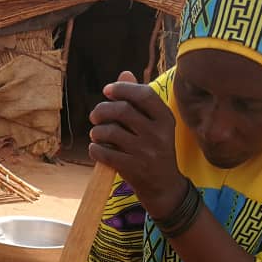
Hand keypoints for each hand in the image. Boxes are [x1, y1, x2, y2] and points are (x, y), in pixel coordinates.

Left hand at [88, 70, 188, 219]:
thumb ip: (139, 101)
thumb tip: (124, 73)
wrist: (164, 187)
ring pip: (111, 132)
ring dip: (97, 131)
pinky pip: (105, 153)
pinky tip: (96, 148)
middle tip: (95, 115)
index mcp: (165, 119)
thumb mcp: (155, 126)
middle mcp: (158, 134)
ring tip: (97, 134)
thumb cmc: (155, 151)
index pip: (143, 95)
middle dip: (102, 110)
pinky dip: (95, 149)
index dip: (122, 89)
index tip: (107, 91)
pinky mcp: (132, 169)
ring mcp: (145, 153)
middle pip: (122, 111)